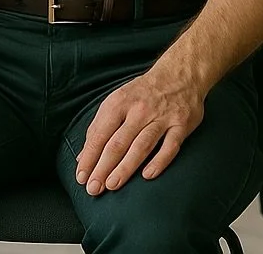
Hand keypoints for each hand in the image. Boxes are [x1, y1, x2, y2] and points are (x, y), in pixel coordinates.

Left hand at [75, 67, 205, 195]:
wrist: (179, 73)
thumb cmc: (142, 92)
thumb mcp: (116, 101)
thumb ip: (99, 128)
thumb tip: (82, 157)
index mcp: (119, 103)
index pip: (100, 134)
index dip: (90, 157)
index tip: (81, 177)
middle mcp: (139, 110)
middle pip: (118, 143)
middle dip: (103, 167)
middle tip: (93, 188)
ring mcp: (161, 117)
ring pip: (141, 145)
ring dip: (126, 167)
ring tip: (112, 185)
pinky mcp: (181, 124)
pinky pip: (170, 146)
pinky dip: (159, 161)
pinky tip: (147, 175)